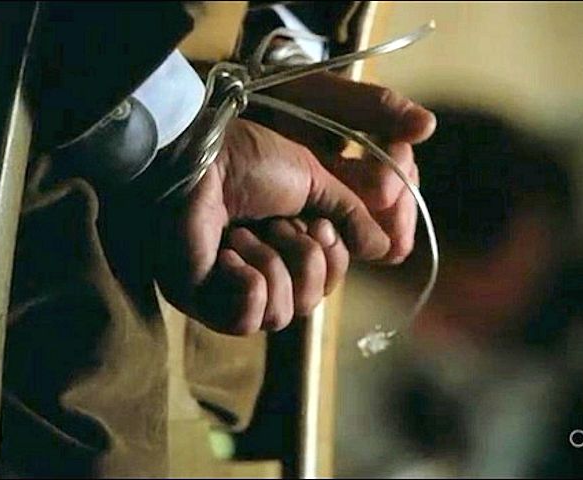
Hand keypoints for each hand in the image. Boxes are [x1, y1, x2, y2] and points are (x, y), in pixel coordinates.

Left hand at [155, 75, 434, 334]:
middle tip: (278, 225)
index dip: (332, 260)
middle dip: (304, 261)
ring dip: (271, 264)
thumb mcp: (315, 182)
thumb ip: (351, 216)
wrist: (198, 152)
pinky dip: (248, 284)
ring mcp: (225, 288)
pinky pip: (245, 321)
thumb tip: (384, 250)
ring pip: (281, 316)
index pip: (326, 283)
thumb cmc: (247, 158)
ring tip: (243, 233)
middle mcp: (256, 270)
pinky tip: (228, 253)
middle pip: (310, 304)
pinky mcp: (198, 298)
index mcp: (281, 244)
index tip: (319, 225)